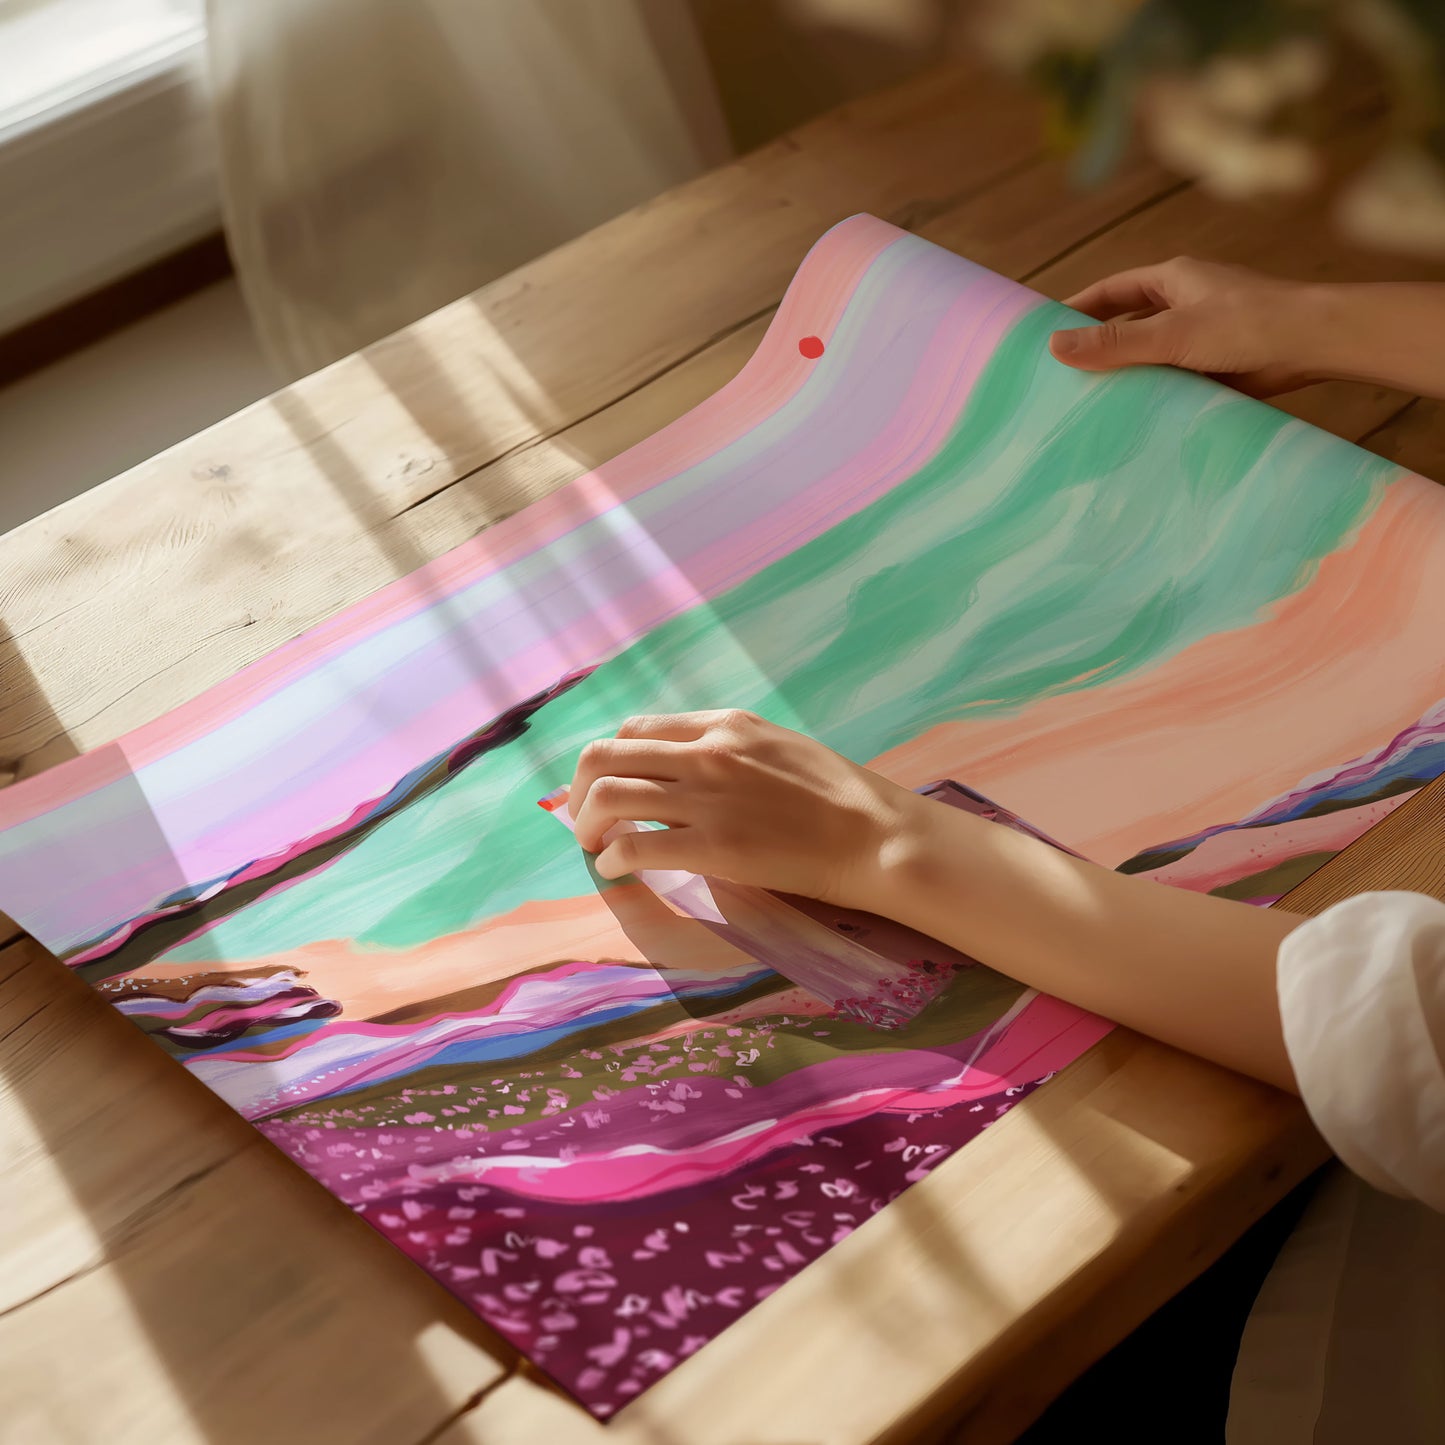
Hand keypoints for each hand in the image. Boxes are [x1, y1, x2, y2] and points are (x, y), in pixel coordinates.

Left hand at [567, 709, 926, 905]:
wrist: (873, 834)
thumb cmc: (836, 795)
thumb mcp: (775, 746)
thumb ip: (725, 749)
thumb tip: (682, 770)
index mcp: (722, 724)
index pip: (635, 728)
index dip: (610, 759)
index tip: (607, 786)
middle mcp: (705, 752)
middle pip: (605, 756)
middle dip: (580, 790)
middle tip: (585, 820)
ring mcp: (706, 798)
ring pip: (607, 796)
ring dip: (587, 825)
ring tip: (595, 847)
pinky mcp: (711, 846)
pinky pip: (633, 846)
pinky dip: (611, 859)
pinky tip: (617, 870)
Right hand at [1048, 256, 1321, 396]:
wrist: (1315, 344)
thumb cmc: (1247, 324)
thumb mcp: (1171, 333)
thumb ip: (1114, 343)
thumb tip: (1053, 347)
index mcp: (1173, 279)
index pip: (1111, 290)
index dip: (1078, 308)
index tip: (1045, 332)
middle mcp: (1186, 303)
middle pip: (1129, 323)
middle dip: (1099, 346)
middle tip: (1061, 375)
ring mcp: (1202, 335)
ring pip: (1151, 355)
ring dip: (1128, 374)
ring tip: (1090, 403)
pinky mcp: (1217, 366)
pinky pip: (1174, 379)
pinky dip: (1155, 394)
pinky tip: (1134, 417)